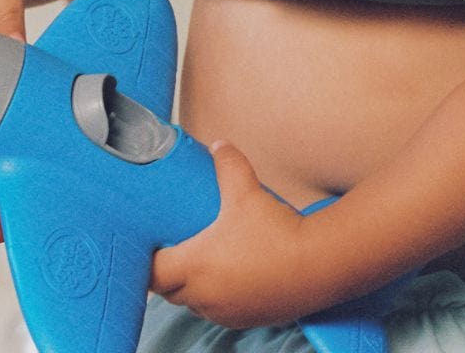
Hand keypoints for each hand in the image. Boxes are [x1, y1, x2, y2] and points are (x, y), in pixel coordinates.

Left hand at [150, 141, 309, 328]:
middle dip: (172, 273)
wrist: (315, 264)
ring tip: (212, 262)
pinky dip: (222, 297)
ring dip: (197, 286)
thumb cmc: (275, 230)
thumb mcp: (248, 192)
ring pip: (196, 303)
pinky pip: (221, 311)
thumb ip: (229, 165)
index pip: (152, 274)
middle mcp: (202, 296)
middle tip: (183, 249)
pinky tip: (238, 276)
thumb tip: (219, 145)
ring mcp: (223, 311)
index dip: (149, 261)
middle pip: (170, 291)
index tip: (155, 247)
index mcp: (194, 266)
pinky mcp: (244, 319)